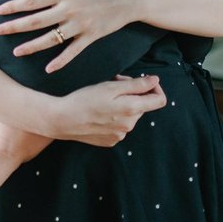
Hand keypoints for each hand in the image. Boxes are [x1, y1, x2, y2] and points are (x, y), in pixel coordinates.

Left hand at [0, 0, 143, 71]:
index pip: (32, 1)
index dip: (14, 6)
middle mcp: (69, 9)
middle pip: (36, 21)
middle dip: (14, 27)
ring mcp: (80, 25)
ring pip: (51, 39)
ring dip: (32, 46)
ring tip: (16, 52)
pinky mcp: (91, 36)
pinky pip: (73, 51)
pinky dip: (61, 61)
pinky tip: (48, 69)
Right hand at [42, 74, 164, 145]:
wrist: (62, 120)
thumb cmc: (84, 100)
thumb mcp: (110, 87)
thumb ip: (136, 85)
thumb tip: (155, 81)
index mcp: (132, 110)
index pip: (160, 100)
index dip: (154, 87)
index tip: (143, 81)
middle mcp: (130, 126)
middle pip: (142, 105)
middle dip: (131, 93)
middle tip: (111, 83)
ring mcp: (120, 135)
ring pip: (129, 115)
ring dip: (121, 104)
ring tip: (101, 98)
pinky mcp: (110, 141)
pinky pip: (119, 125)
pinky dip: (113, 116)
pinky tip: (98, 112)